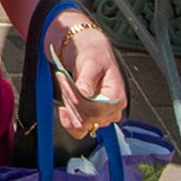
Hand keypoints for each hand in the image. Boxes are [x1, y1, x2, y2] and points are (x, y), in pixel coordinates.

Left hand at [48, 18, 126, 134]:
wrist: (89, 51)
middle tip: (65, 82)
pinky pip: (79, 129)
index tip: (67, 87)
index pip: (96, 111)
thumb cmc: (94, 54)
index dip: (78, 103)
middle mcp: (112, 110)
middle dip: (72, 102)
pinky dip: (68, 122)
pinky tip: (63, 110)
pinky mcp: (92, 116)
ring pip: (81, 124)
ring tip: (67, 87)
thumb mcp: (91, 63)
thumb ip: (87, 81)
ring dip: (70, 108)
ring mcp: (102, 115)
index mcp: (117, 97)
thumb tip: (84, 95)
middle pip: (87, 119)